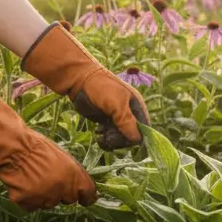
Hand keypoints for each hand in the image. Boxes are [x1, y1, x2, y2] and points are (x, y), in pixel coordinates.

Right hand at [0, 88, 97, 210]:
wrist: (13, 148)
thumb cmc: (37, 148)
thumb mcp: (63, 157)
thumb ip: (73, 174)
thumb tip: (80, 186)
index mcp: (75, 176)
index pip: (88, 195)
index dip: (85, 196)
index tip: (83, 198)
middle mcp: (63, 190)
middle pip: (68, 200)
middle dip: (61, 192)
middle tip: (48, 179)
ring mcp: (45, 198)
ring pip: (47, 204)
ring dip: (42, 196)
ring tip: (32, 178)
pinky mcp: (27, 202)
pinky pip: (30, 206)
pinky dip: (26, 199)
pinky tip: (22, 184)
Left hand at [22, 23, 150, 149]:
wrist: (79, 80)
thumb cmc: (101, 89)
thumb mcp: (116, 104)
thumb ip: (127, 122)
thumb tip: (137, 140)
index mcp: (138, 108)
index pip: (143, 132)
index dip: (132, 138)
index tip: (119, 137)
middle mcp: (130, 115)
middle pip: (131, 137)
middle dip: (119, 140)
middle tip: (107, 136)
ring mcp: (118, 119)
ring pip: (120, 139)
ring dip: (111, 141)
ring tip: (101, 134)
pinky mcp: (106, 122)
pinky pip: (111, 137)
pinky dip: (105, 139)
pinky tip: (98, 133)